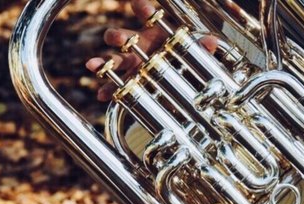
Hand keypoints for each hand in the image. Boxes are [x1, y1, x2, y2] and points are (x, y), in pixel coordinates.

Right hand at [85, 0, 216, 100]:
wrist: (174, 74)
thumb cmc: (180, 56)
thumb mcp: (191, 51)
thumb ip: (200, 47)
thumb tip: (211, 42)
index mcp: (154, 32)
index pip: (146, 15)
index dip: (143, 10)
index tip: (141, 7)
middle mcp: (138, 46)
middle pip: (123, 37)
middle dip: (118, 37)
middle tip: (116, 38)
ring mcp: (131, 63)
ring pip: (114, 60)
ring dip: (103, 62)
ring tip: (92, 65)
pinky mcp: (129, 80)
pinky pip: (115, 86)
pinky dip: (107, 90)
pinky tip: (102, 95)